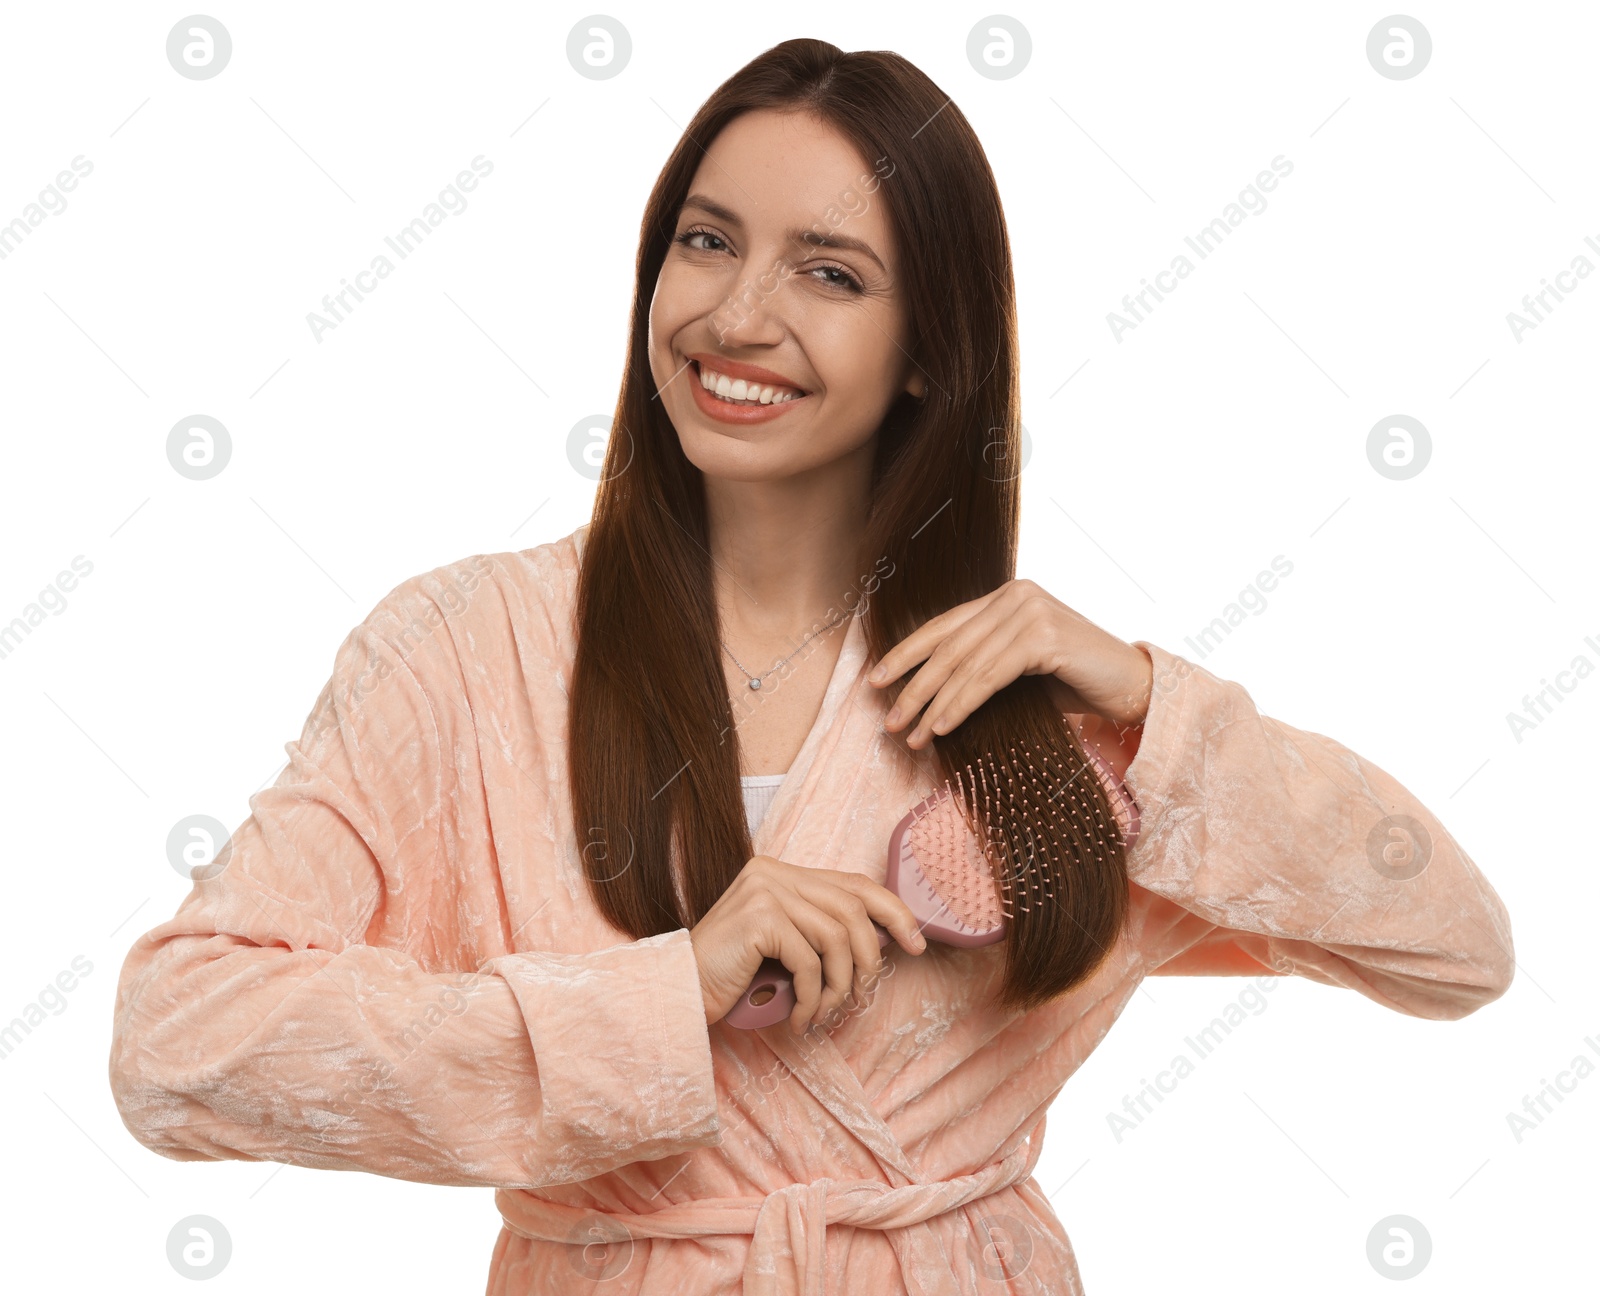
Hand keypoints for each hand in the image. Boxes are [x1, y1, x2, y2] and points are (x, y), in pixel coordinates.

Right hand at [689, 855, 926, 1033]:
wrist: (680, 992)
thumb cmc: (733, 976)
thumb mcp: (785, 947)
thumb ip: (819, 931)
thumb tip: (884, 940)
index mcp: (782, 871)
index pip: (854, 883)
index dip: (893, 912)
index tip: (916, 944)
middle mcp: (774, 871)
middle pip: (852, 909)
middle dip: (869, 959)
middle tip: (862, 998)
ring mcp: (765, 889)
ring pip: (837, 938)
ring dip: (840, 986)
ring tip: (826, 1013)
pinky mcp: (759, 916)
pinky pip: (810, 961)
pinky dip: (814, 998)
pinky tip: (802, 1018)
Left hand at [866, 579, 1152, 747]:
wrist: (1135, 688)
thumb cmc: (1076, 684)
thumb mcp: (1021, 669)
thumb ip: (983, 664)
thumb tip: (926, 693)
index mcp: (1006, 596)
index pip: (943, 625)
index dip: (905, 653)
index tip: (876, 681)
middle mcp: (1015, 595)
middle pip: (948, 646)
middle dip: (912, 687)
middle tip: (889, 721)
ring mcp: (1030, 611)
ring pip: (963, 664)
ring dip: (931, 704)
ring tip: (911, 735)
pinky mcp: (1043, 636)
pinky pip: (988, 676)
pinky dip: (960, 704)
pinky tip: (941, 727)